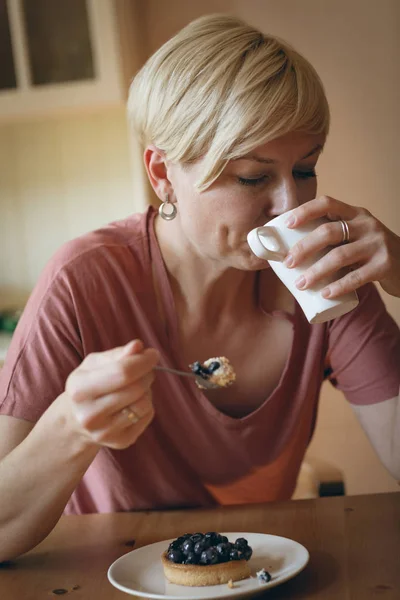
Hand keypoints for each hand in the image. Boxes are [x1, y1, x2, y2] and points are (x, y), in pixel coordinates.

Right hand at [65, 340, 158, 449]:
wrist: (74, 421)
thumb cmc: (88, 385)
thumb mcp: (94, 364)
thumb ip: (117, 354)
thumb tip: (137, 346)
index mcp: (80, 389)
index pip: (123, 372)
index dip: (144, 361)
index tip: (153, 354)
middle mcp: (90, 414)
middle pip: (136, 388)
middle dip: (147, 374)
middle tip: (144, 370)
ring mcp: (105, 432)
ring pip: (145, 404)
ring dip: (147, 390)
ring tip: (136, 387)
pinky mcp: (120, 442)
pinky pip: (147, 416)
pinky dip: (146, 405)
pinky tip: (132, 403)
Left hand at [283, 195, 399, 297]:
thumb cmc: (371, 253)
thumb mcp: (356, 237)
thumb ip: (334, 238)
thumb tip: (291, 252)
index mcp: (355, 214)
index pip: (327, 203)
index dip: (305, 211)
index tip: (287, 224)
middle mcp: (367, 225)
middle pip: (328, 231)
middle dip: (304, 248)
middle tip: (288, 263)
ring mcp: (377, 244)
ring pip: (339, 256)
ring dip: (316, 271)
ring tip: (301, 284)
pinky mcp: (385, 265)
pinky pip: (357, 276)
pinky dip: (338, 286)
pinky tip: (325, 294)